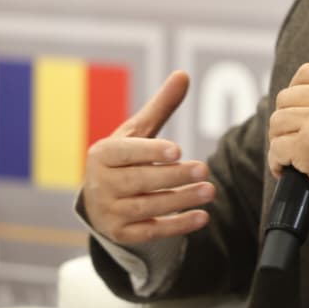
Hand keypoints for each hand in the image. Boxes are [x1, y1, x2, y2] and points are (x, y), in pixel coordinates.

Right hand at [82, 70, 213, 244]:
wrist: (98, 200)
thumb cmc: (124, 158)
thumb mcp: (137, 133)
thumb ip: (160, 107)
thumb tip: (184, 74)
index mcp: (102, 154)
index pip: (126, 152)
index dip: (151, 151)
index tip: (177, 150)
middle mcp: (101, 184)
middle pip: (140, 181)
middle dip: (174, 176)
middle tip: (204, 169)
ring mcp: (110, 211)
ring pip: (148, 207)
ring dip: (181, 200)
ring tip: (210, 191)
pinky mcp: (122, 233)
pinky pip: (151, 231)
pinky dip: (177, 226)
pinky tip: (202, 217)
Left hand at [267, 63, 308, 223]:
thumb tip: (300, 99)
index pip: (307, 72)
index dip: (294, 89)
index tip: (295, 107)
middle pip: (286, 97)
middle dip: (285, 120)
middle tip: (292, 137)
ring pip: (277, 122)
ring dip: (279, 141)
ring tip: (290, 154)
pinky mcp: (307, 145)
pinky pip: (276, 148)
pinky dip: (276, 162)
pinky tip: (286, 169)